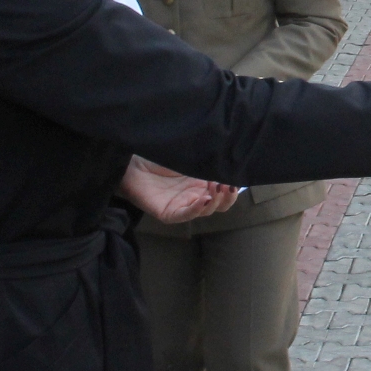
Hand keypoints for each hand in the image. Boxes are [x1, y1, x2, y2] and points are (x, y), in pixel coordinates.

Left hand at [118, 155, 238, 222]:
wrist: (133, 162)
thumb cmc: (160, 156)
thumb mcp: (191, 155)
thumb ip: (208, 159)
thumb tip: (231, 158)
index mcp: (203, 183)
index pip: (225, 192)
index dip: (233, 187)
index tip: (236, 176)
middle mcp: (195, 196)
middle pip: (220, 205)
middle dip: (228, 196)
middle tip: (228, 184)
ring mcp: (182, 205)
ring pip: (206, 211)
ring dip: (215, 200)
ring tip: (216, 187)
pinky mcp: (168, 213)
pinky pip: (186, 215)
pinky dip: (197, 209)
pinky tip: (204, 200)